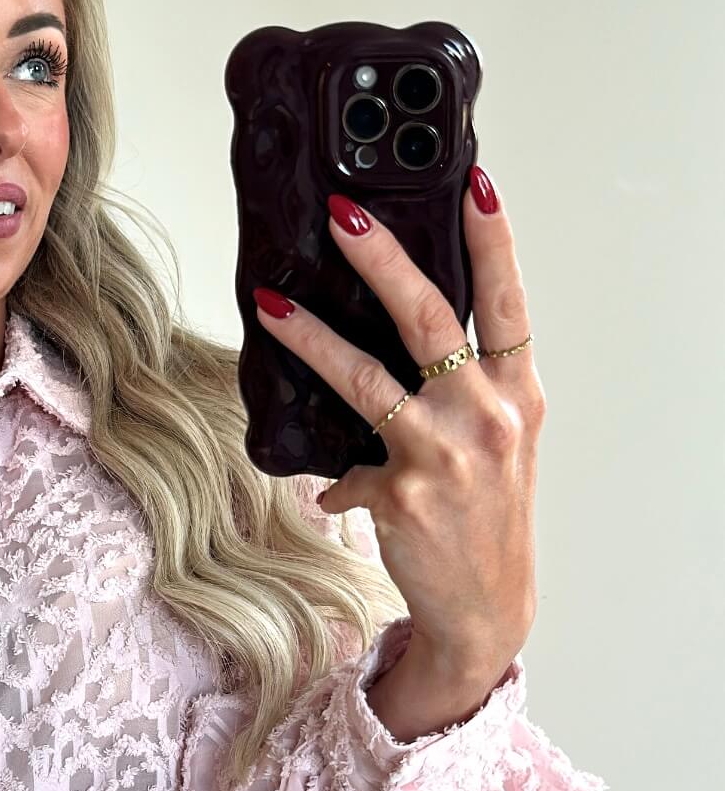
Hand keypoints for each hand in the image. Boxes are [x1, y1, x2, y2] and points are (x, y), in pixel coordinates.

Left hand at [253, 170, 544, 676]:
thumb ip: (462, 390)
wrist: (487, 609)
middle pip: (429, 317)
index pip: (507, 302)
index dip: (493, 240)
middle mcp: (486, 416)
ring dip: (312, 334)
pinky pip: (345, 467)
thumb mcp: (497, 444)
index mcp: (516, 393)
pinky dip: (334, 478)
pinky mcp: (401, 494)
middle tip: (342, 211)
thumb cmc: (488, 516)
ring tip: (273, 301)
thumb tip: (392, 344)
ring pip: (366, 376)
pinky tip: (330, 489)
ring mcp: (444, 454)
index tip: (475, 181)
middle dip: (381, 256)